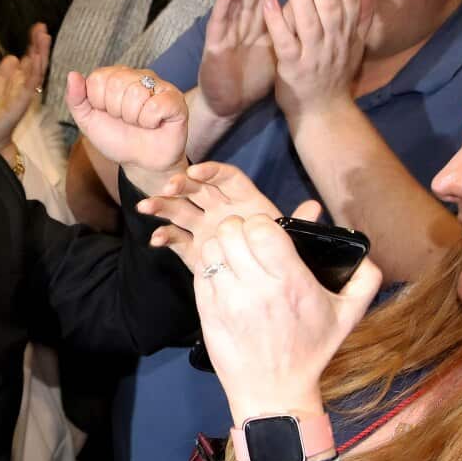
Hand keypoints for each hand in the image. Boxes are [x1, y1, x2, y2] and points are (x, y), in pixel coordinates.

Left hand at [0, 23, 49, 151]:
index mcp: (19, 85)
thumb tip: (12, 56)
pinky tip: (34, 59)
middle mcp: (25, 89)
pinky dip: (33, 72)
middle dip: (40, 45)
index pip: (30, 61)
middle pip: (37, 64)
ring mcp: (24, 97)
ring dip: (40, 54)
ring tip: (43, 37)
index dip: (34, 44)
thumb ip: (4, 75)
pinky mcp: (19, 105)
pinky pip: (29, 87)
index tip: (37, 28)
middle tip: (43, 27)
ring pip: (36, 72)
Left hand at [66, 66, 187, 187]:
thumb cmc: (117, 139)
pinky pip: (156, 106)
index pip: (97, 79)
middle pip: (117, 84)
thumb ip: (76, 99)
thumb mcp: (88, 121)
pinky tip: (154, 124)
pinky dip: (150, 122)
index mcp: (115, 77)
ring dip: (134, 118)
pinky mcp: (175, 99)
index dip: (99, 103)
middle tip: (126, 120)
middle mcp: (137, 76)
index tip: (108, 114)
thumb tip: (72, 75)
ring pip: (136, 94)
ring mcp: (158, 86)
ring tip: (140, 123)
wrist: (141, 162)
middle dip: (116, 111)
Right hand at [136, 161, 320, 264]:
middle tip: (166, 188)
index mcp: (245, 201)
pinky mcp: (194, 248)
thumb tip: (315, 207)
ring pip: (181, 210)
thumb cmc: (282, 256)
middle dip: (180, 185)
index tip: (196, 172)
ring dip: (163, 206)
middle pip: (197, 189)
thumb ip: (298, 222)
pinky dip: (165, 237)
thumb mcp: (291, 238)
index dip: (211, 171)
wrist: (270, 289)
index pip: (226, 177)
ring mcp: (205, 228)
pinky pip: (177, 239)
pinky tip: (156, 241)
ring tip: (146, 208)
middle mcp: (222, 210)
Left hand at [195, 215, 381, 423]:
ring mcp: (228, 300)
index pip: (262, 228)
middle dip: (238, 228)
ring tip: (233, 256)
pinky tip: (223, 275)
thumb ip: (364, 280)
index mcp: (291, 283)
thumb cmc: (311, 350)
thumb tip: (364, 253)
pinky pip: (200, 270)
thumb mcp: (347, 316)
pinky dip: (209, 266)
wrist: (274, 391)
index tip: (266, 233)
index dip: (260, 223)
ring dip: (220, 246)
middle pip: (231, 231)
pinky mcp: (207, 310)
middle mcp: (257, 288)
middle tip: (246, 240)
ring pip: (211, 247)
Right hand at [197, 0, 281, 118]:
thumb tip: (314, 4)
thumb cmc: (254, 76)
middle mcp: (243, 22)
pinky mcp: (215, 45)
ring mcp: (228, 32)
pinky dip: (224, 4)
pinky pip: (220, 22)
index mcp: (260, 22)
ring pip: (236, 1)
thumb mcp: (279, 47)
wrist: (229, 103)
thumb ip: (291, 25)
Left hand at [262, 0, 373, 118]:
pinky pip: (285, 41)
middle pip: (329, 2)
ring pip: (309, 19)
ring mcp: (315, 54)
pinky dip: (277, 21)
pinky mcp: (294, 68)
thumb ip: (361, 15)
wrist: (324, 113)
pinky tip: (268, 2)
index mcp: (348, 33)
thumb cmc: (335, 75)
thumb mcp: (354, 45)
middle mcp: (335, 41)